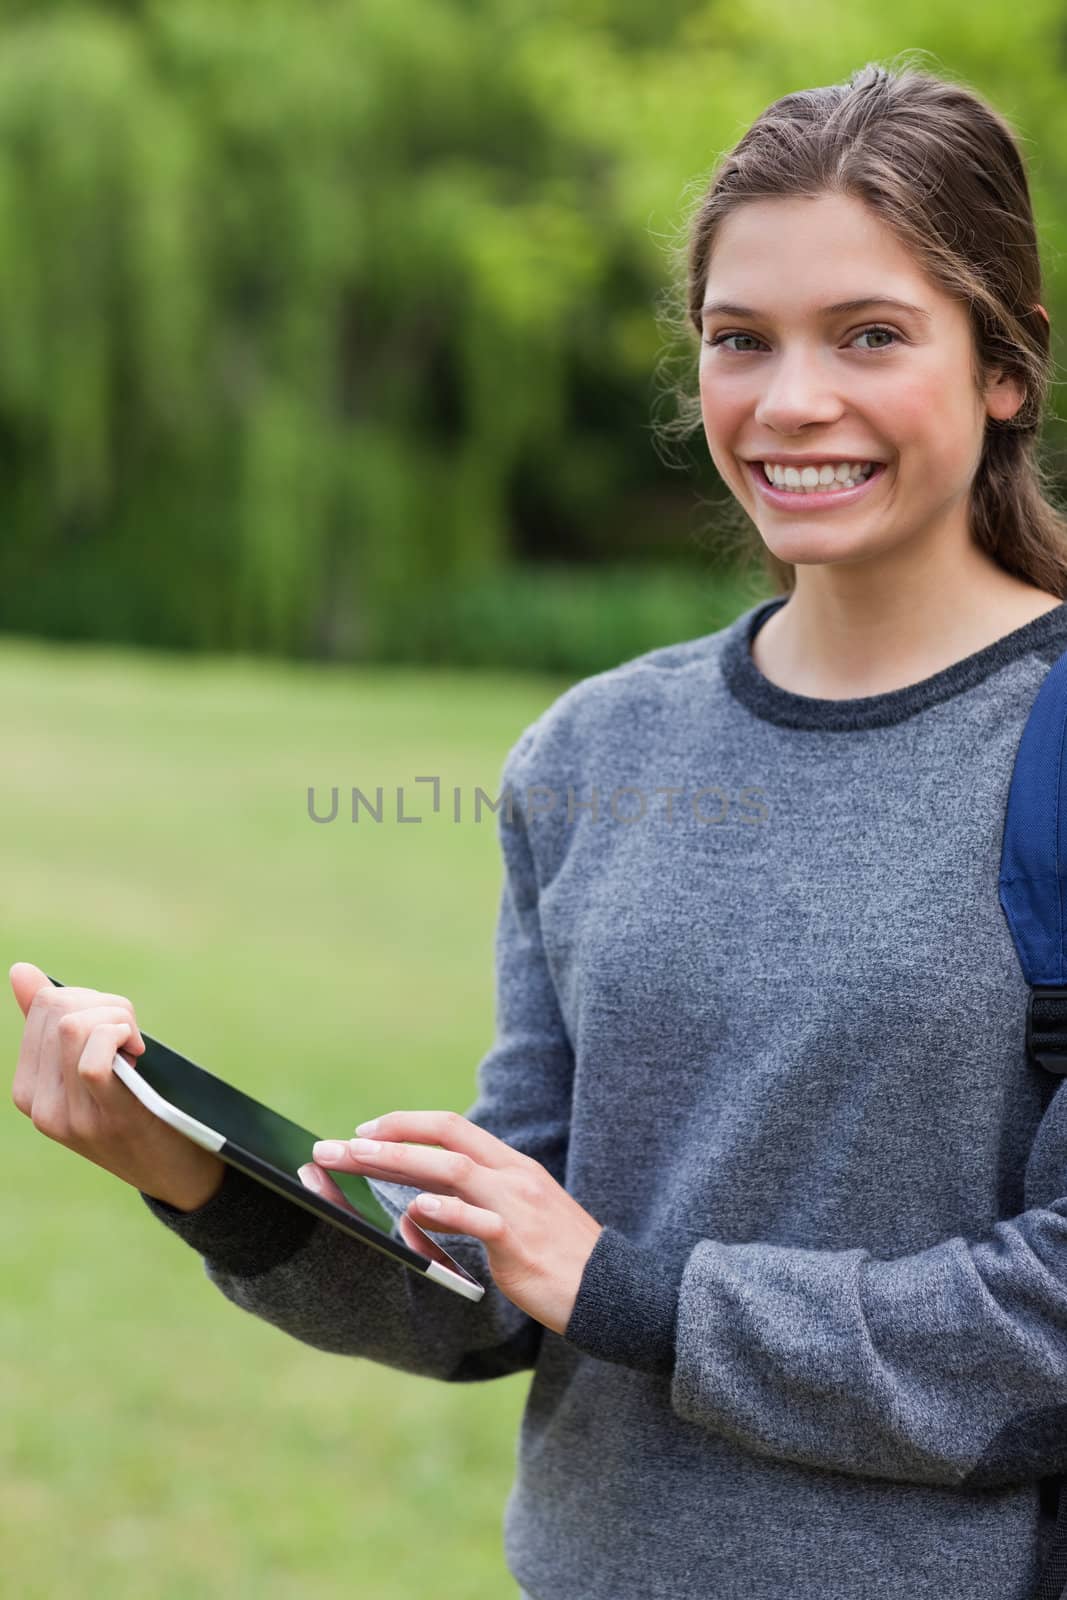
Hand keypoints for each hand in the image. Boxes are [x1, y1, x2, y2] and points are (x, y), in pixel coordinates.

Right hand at [9, 962, 225, 1210]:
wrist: (175, 1173)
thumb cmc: (136, 1109)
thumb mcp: (87, 1068)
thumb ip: (54, 1026)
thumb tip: (21, 972)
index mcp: (28, 1089)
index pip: (44, 1005)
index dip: (90, 998)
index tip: (115, 1025)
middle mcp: (38, 1105)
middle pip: (60, 1008)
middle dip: (105, 1003)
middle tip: (130, 1034)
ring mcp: (69, 1116)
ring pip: (74, 1025)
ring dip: (118, 1017)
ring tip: (134, 1044)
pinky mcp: (106, 1119)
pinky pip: (94, 1061)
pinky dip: (120, 1037)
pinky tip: (137, 1052)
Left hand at [304, 1111, 603, 1334]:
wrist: (613, 1292)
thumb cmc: (560, 1258)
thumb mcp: (519, 1216)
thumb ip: (474, 1203)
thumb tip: (421, 1202)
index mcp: (512, 1166)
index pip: (453, 1128)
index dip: (406, 1124)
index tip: (365, 1131)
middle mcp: (514, 1175)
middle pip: (446, 1136)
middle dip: (389, 1134)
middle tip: (340, 1142)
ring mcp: (517, 1204)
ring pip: (453, 1168)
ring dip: (399, 1160)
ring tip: (358, 1159)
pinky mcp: (519, 1241)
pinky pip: (478, 1218)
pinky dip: (445, 1208)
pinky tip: (415, 1206)